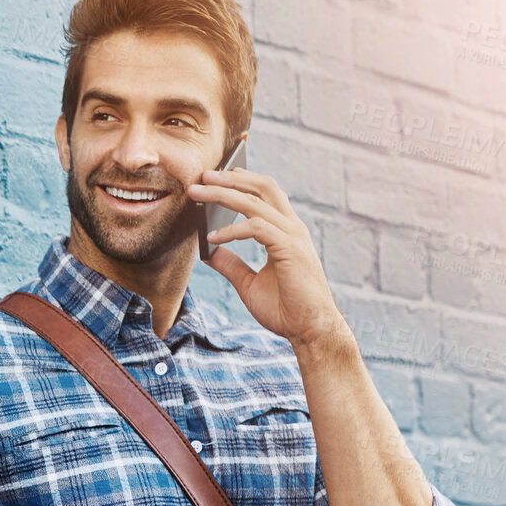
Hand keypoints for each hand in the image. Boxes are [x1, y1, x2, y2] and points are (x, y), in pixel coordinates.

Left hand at [187, 167, 351, 350]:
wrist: (309, 330)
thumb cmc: (286, 309)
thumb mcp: (249, 283)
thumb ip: (231, 265)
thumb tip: (210, 251)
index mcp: (286, 231)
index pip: (265, 193)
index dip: (241, 180)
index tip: (214, 177)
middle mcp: (292, 227)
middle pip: (262, 186)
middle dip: (230, 178)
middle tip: (201, 175)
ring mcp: (293, 236)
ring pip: (256, 202)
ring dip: (223, 194)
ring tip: (196, 193)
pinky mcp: (290, 249)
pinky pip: (256, 228)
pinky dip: (231, 229)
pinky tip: (212, 237)